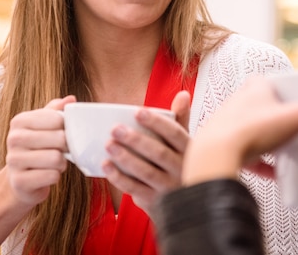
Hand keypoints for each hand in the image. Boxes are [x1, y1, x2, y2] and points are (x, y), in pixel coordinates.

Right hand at [5, 95, 76, 205]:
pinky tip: (46, 175)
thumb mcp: (44, 126)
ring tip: (53, 163)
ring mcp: (14, 161)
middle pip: (59, 139)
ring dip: (61, 163)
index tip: (62, 133)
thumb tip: (70, 99)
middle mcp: (13, 138)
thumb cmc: (37, 148)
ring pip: (56, 159)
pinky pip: (52, 176)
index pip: (57, 119)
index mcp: (20, 121)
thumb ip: (56, 111)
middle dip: (66, 147)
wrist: (20, 180)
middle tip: (60, 151)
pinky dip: (55, 177)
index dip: (67, 128)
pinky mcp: (19, 182)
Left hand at [103, 90, 190, 212]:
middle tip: (115, 128)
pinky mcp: (155, 201)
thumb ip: (181, 119)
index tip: (137, 112)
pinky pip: (135, 188)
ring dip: (125, 158)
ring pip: (146, 172)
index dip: (156, 122)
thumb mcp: (184, 143)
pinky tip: (106, 166)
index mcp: (190, 151)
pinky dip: (119, 177)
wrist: (184, 204)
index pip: (175, 133)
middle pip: (159, 153)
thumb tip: (182, 94)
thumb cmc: (179, 164)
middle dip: (136, 140)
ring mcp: (169, 187)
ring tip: (108, 145)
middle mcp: (182, 169)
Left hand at [182, 75, 297, 185]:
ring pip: (255, 131)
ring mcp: (229, 125)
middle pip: (265, 107)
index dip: (289, 92)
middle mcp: (237, 103)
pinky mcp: (224, 147)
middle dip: (281, 118)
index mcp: (254, 89)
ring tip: (290, 151)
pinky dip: (263, 164)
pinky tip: (276, 175)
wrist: (215, 156)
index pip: (273, 83)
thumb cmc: (251, 131)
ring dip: (271, 141)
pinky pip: (247, 155)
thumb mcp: (295, 117)